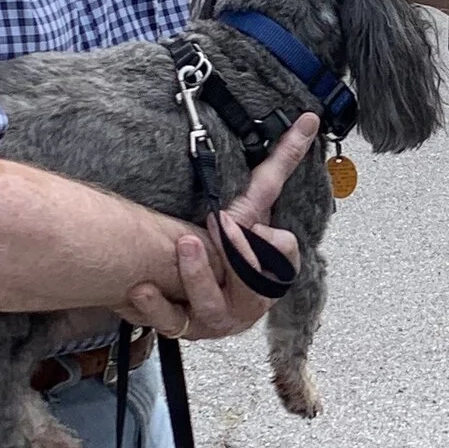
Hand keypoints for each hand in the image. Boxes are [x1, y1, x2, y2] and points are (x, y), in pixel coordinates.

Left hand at [118, 113, 316, 340]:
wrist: (194, 286)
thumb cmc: (232, 246)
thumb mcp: (257, 206)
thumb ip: (280, 165)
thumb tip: (308, 120)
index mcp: (273, 272)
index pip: (284, 256)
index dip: (274, 245)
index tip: (260, 227)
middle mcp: (250, 301)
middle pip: (251, 287)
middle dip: (237, 257)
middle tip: (221, 225)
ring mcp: (218, 318)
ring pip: (213, 307)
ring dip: (198, 276)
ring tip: (184, 244)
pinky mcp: (186, 327)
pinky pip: (173, 323)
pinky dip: (157, 308)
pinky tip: (141, 288)